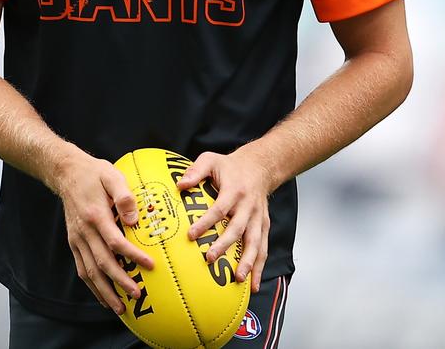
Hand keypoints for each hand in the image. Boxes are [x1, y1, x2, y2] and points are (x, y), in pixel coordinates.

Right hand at [56, 149, 154, 314]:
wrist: (66, 173)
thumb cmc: (94, 173)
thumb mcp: (112, 175)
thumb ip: (124, 196)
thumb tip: (133, 219)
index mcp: (96, 215)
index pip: (115, 242)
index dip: (132, 256)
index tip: (149, 265)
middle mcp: (84, 231)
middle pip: (102, 263)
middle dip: (120, 281)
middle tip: (138, 294)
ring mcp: (77, 239)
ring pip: (90, 271)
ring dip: (105, 291)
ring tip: (120, 307)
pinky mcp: (73, 242)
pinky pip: (82, 269)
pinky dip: (92, 286)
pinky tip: (103, 296)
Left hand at [175, 145, 271, 292]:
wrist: (260, 166)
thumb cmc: (231, 166)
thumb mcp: (211, 160)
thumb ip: (196, 171)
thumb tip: (180, 185)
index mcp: (234, 190)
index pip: (219, 209)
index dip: (206, 222)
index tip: (191, 235)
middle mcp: (248, 206)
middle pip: (237, 228)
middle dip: (224, 245)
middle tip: (210, 259)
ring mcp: (258, 218)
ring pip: (255, 242)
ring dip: (248, 261)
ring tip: (238, 278)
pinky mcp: (264, 225)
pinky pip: (263, 247)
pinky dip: (259, 266)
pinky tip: (253, 284)